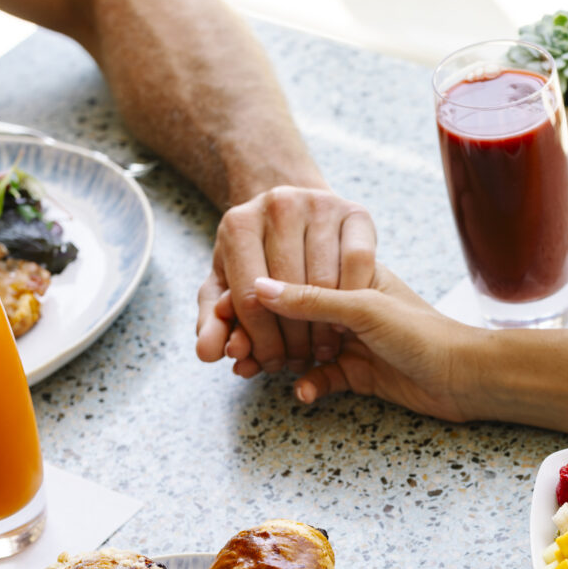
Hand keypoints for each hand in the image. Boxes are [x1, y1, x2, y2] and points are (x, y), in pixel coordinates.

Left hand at [195, 186, 375, 375]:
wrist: (295, 214)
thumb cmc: (259, 257)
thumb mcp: (229, 285)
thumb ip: (215, 321)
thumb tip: (208, 353)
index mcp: (238, 224)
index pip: (249, 299)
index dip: (261, 342)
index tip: (271, 364)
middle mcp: (278, 206)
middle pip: (289, 291)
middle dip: (293, 339)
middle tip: (298, 361)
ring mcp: (319, 204)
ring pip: (325, 281)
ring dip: (325, 326)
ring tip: (321, 349)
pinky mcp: (355, 212)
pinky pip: (359, 262)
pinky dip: (353, 297)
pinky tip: (344, 319)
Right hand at [251, 266, 482, 421]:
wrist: (467, 377)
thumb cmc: (424, 332)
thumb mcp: (363, 307)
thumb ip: (311, 298)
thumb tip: (259, 287)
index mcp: (351, 276)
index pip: (293, 279)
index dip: (258, 294)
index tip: (226, 308)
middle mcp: (348, 306)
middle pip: (291, 316)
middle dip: (259, 331)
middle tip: (232, 347)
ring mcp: (353, 341)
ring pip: (301, 348)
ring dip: (276, 358)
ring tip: (249, 369)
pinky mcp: (359, 374)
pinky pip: (322, 379)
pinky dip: (309, 385)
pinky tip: (302, 392)